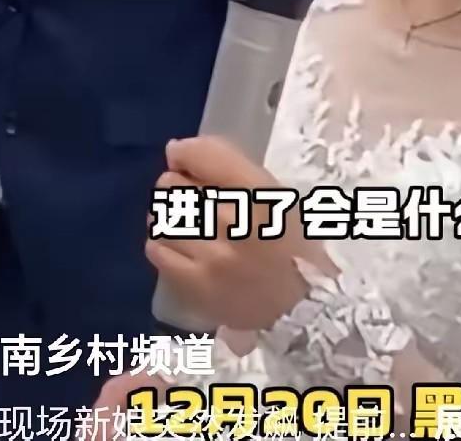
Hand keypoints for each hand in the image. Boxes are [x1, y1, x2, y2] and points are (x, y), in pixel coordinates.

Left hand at [147, 137, 333, 332]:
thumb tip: (176, 152)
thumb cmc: (291, 245)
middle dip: (173, 184)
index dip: (185, 152)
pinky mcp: (197, 287)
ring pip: (163, 219)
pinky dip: (160, 242)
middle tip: (184, 193)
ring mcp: (213, 257)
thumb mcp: (275, 196)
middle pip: (176, 186)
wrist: (301, 309)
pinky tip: (176, 244)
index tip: (181, 157)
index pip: (207, 157)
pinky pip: (158, 252)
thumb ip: (231, 169)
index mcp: (262, 195)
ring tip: (180, 220)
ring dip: (166, 214)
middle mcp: (235, 222)